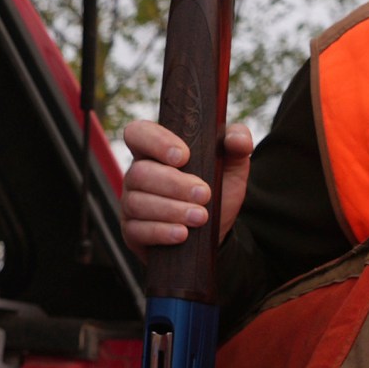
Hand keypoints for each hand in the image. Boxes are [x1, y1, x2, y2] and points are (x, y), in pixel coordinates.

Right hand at [119, 118, 252, 251]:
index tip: (183, 157)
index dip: (155, 142)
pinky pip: (137, 230)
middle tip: (204, 194)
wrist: (214, 232)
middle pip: (140, 172)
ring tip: (200, 217)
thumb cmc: (216, 191)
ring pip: (138, 202)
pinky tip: (182, 234)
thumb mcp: (231, 166)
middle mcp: (137, 174)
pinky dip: (161, 232)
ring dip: (172, 210)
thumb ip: (237, 145)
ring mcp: (130, 203)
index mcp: (154, 151)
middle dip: (174, 184)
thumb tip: (238, 140)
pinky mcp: (132, 231)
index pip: (139, 133)